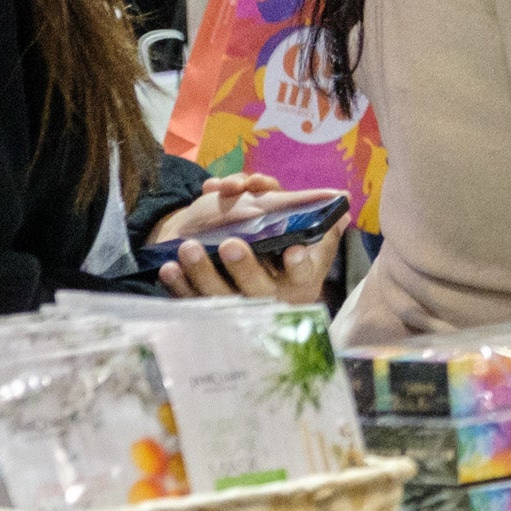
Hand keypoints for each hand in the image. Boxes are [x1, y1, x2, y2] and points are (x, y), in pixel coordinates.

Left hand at [147, 178, 347, 305]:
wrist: (267, 300)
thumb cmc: (291, 264)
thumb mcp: (315, 249)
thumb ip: (324, 226)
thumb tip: (342, 200)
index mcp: (298, 281)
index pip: (300, 274)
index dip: (297, 264)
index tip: (293, 251)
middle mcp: (268, 297)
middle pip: (255, 286)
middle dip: (243, 265)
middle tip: (230, 243)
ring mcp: (236, 306)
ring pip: (218, 294)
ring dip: (202, 271)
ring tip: (188, 248)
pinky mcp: (209, 310)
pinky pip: (192, 300)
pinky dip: (179, 285)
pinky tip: (169, 268)